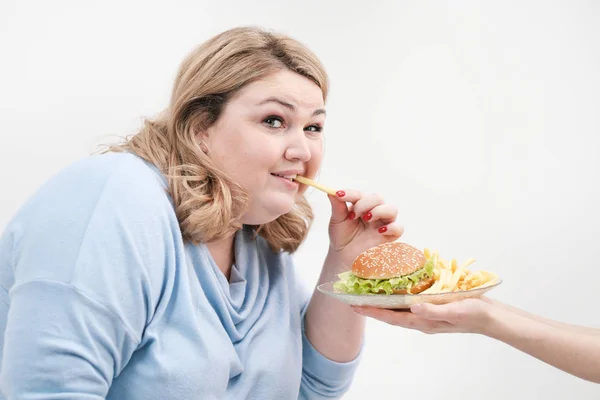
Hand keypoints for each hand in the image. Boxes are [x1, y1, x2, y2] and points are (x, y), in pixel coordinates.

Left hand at [327, 190, 402, 267]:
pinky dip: (392, 227)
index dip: (351, 193)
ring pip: (392, 209)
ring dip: (379, 211)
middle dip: (365, 203)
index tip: (339, 195)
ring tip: (366, 219)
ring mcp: (384, 223)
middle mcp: (375, 211)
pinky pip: (399, 228)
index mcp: (362, 204)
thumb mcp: (337, 221)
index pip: (360, 194)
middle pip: (378, 198)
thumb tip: (331, 191)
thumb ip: (337, 206)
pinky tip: (379, 231)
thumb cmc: (341, 236)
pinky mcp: (390, 236)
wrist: (344, 256)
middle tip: (353, 214)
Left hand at [352, 297, 493, 334]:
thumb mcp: (454, 312)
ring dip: (383, 302)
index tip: (355, 305)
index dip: (373, 312)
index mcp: (423, 322)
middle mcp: (421, 319)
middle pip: (391, 314)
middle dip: (372, 307)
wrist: (492, 317)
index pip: (391, 317)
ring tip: (368, 293)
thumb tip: (414, 307)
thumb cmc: (474, 314)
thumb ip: (434, 311)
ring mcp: (427, 313)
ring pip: (399, 308)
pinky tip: (396, 287)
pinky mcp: (433, 306)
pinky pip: (410, 302)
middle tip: (354, 298)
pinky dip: (399, 296)